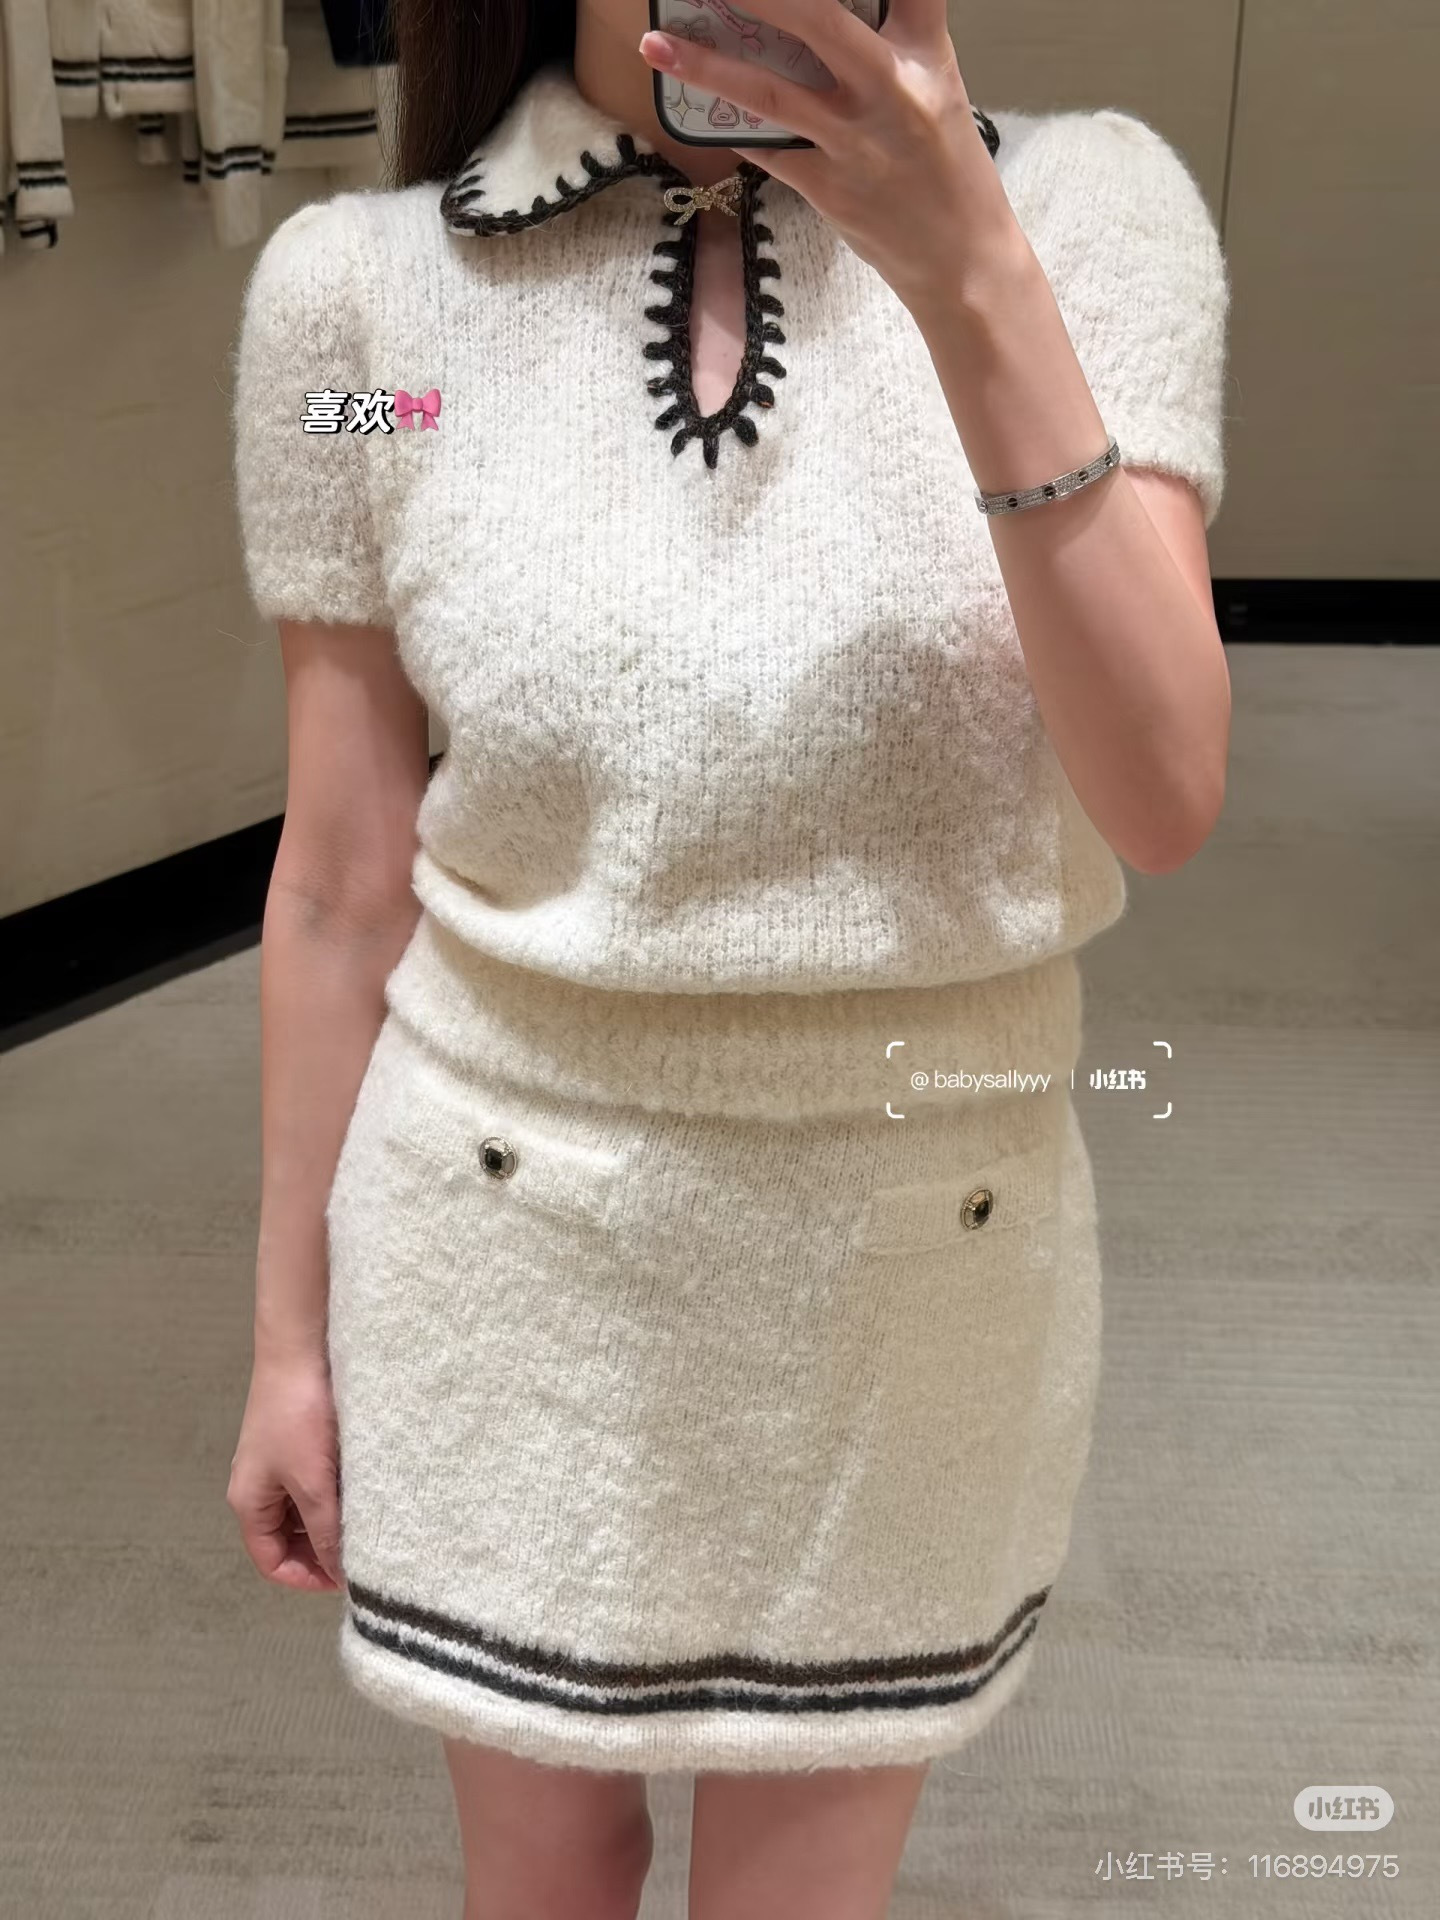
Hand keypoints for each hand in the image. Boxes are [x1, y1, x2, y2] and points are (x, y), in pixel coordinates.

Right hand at [227, 1350, 343, 1592]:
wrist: (301, 1349)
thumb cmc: (298, 1416)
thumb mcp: (314, 1483)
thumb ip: (326, 1531)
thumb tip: (341, 1573)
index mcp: (249, 1503)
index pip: (271, 1562)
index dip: (306, 1577)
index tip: (345, 1580)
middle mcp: (260, 1486)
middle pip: (289, 1538)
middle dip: (322, 1549)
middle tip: (363, 1552)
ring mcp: (278, 1463)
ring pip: (306, 1509)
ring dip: (332, 1519)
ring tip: (367, 1520)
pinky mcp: (298, 1442)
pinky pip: (316, 1481)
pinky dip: (337, 1491)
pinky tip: (364, 1487)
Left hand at [638, 0, 1023, 309]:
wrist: (962, 261)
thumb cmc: (949, 170)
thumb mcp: (937, 89)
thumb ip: (893, 41)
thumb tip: (817, 19)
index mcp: (926, 55)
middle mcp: (891, 91)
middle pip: (818, 19)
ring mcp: (855, 144)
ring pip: (771, 93)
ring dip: (707, 66)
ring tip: (656, 44)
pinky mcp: (830, 190)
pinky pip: (768, 151)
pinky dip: (734, 128)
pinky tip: (700, 108)